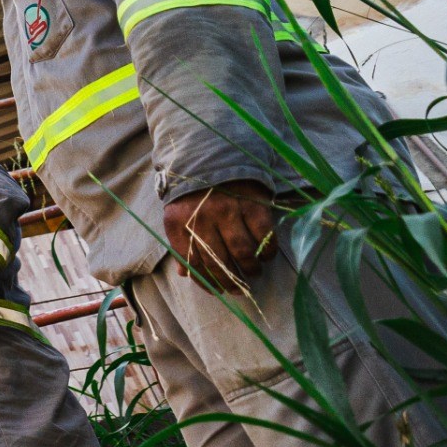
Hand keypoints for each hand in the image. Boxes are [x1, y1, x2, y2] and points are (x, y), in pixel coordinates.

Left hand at [163, 182, 278, 291]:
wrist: (214, 156)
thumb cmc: (194, 194)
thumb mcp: (178, 216)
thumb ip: (181, 244)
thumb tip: (185, 275)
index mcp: (179, 224)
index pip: (192, 263)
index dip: (206, 282)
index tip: (218, 291)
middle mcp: (202, 219)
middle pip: (218, 262)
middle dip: (230, 281)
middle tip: (239, 289)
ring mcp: (228, 211)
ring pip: (241, 252)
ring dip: (250, 269)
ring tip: (254, 274)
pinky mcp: (252, 204)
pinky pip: (263, 235)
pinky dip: (267, 251)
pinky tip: (266, 256)